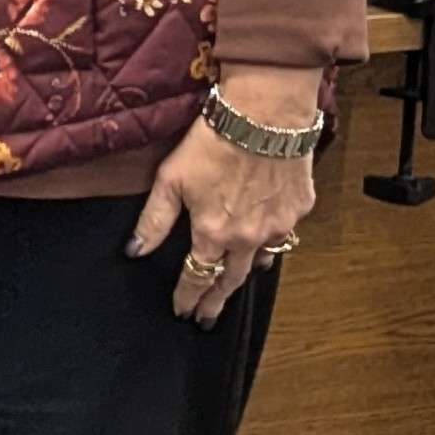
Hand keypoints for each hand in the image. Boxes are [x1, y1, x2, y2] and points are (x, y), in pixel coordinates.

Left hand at [132, 72, 320, 324]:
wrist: (266, 116)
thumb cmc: (214, 142)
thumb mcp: (170, 179)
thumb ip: (154, 220)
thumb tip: (135, 251)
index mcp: (214, 233)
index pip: (198, 277)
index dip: (188, 297)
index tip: (183, 312)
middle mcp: (249, 237)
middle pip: (230, 279)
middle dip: (216, 301)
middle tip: (208, 319)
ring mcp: (278, 225)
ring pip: (261, 259)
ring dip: (245, 274)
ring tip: (234, 285)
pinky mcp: (299, 208)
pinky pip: (283, 234)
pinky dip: (271, 242)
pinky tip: (264, 243)